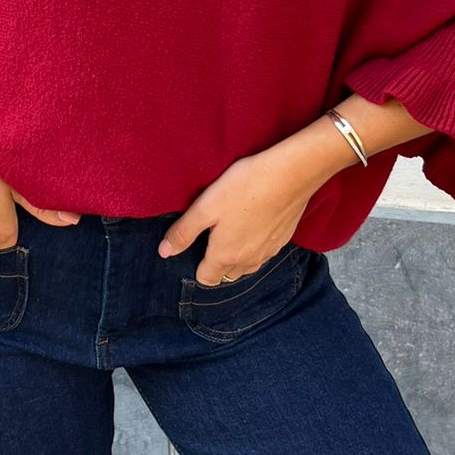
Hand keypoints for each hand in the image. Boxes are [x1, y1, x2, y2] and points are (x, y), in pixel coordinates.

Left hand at [156, 148, 325, 285]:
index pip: (206, 279)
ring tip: (232, 230)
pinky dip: (256, 245)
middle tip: (212, 236)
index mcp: (226, 256)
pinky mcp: (283, 240)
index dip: (197, 266)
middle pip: (227, 275)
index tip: (196, 246)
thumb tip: (164, 252)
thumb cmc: (244, 188)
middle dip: (217, 264)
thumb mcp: (205, 207)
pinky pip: (264, 253)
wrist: (291, 175)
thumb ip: (184, 232)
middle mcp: (248, 261)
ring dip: (237, 256)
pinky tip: (254, 223)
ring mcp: (269, 252)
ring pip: (247, 266)